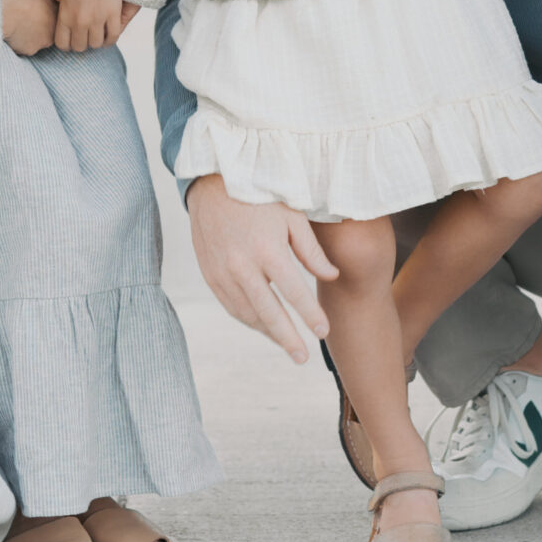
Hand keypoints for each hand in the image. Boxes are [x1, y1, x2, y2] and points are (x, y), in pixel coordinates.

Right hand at [0, 0, 57, 56]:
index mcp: (56, 3)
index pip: (57, 6)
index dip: (45, 3)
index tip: (33, 1)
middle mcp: (54, 23)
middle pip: (50, 24)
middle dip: (40, 20)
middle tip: (25, 13)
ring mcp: (44, 39)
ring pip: (40, 37)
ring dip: (31, 33)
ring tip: (16, 22)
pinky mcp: (30, 50)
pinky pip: (26, 47)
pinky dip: (19, 42)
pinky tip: (9, 32)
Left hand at [53, 0, 135, 52]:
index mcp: (64, 14)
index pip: (62, 44)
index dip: (68, 44)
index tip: (73, 38)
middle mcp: (79, 19)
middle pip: (80, 46)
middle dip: (83, 43)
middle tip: (87, 36)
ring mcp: (97, 17)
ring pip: (97, 44)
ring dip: (98, 41)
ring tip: (100, 33)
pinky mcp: (113, 12)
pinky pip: (113, 35)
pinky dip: (112, 37)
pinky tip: (110, 31)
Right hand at [186, 175, 337, 362]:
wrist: (213, 182)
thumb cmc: (261, 196)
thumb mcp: (292, 216)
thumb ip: (311, 250)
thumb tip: (331, 277)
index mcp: (267, 249)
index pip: (294, 293)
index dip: (310, 315)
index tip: (324, 332)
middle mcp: (242, 265)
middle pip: (269, 313)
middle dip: (288, 339)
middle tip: (304, 359)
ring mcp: (222, 272)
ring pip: (248, 313)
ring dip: (268, 332)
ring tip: (287, 345)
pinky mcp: (209, 273)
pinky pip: (230, 306)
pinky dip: (248, 320)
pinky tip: (263, 327)